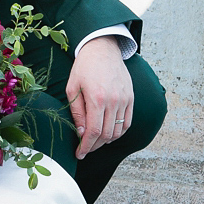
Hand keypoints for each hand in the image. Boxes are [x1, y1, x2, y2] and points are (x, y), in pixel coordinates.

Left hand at [66, 37, 133, 159]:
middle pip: (106, 135)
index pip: (94, 131)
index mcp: (97, 98)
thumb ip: (77, 112)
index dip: (86, 146)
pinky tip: (108, 134)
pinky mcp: (131, 98)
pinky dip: (118, 132)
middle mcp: (113, 101)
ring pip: (118, 131)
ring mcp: (125, 100)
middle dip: (94, 146)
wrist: (102, 49)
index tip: (79, 153)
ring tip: (95, 141)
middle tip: (84, 149)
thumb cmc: (84, 68)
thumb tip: (81, 133)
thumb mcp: (72, 88)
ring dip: (106, 141)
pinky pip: (127, 122)